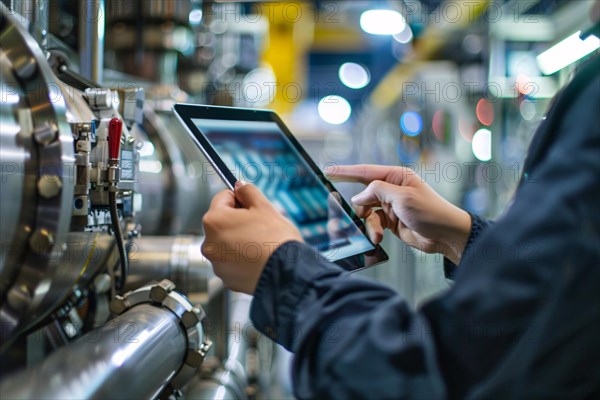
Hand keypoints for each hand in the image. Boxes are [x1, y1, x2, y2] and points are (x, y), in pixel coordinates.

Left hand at [202, 181, 302, 293]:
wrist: (287, 272)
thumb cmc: (275, 239)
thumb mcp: (264, 207)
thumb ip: (248, 192)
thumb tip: (240, 186)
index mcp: (214, 221)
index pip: (222, 198)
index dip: (239, 198)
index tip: (251, 204)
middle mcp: (209, 243)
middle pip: (222, 223)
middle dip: (238, 221)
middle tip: (260, 225)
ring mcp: (216, 263)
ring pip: (227, 244)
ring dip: (239, 240)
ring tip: (260, 244)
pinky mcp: (226, 278)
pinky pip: (232, 262)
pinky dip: (242, 259)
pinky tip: (258, 258)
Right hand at [326, 165, 470, 263]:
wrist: (445, 235)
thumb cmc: (431, 212)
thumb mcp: (403, 197)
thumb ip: (378, 191)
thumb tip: (358, 196)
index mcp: (396, 177)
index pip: (365, 172)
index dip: (345, 172)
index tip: (328, 171)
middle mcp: (392, 189)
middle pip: (364, 194)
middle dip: (361, 207)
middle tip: (361, 214)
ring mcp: (390, 206)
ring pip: (366, 212)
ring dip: (369, 223)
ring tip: (377, 233)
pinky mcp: (390, 222)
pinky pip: (373, 224)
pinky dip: (373, 231)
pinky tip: (378, 238)